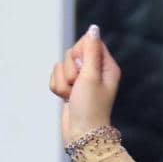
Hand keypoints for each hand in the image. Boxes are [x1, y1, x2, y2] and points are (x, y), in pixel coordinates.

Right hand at [49, 25, 120, 145]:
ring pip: (61, 66)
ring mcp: (82, 79)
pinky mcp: (70, 87)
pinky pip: (55, 77)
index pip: (90, 42)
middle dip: (70, 70)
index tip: (83, 68)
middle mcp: (95, 71)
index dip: (81, 52)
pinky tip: (67, 99)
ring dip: (63, 82)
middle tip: (78, 85)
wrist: (81, 132)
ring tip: (73, 95)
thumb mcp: (91, 76)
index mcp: (107, 66)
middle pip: (73, 53)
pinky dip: (58, 88)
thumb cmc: (91, 106)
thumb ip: (90, 51)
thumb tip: (93, 29)